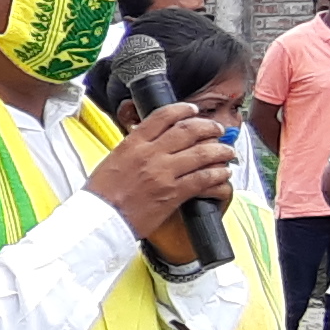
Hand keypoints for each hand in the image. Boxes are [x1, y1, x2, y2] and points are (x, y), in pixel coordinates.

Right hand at [84, 104, 232, 242]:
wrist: (101, 219)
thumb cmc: (102, 194)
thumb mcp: (114, 159)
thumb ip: (134, 147)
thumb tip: (151, 140)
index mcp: (134, 143)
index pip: (164, 116)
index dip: (183, 110)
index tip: (193, 110)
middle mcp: (151, 154)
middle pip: (189, 131)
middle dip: (209, 127)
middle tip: (217, 130)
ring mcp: (164, 173)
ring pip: (202, 153)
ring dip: (220, 151)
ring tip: (228, 152)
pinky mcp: (173, 194)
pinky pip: (203, 179)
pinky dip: (218, 175)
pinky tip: (223, 174)